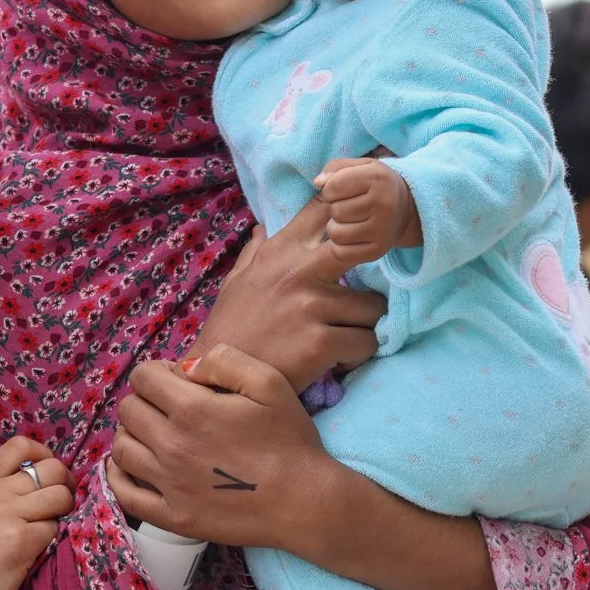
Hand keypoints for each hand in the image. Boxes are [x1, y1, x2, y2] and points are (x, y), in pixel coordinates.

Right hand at [0, 438, 74, 589]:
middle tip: (62, 502)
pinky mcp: (23, 540)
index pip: (19, 446)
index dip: (43, 454)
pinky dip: (52, 539)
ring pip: (59, 496)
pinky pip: (54, 528)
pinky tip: (37, 552)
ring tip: (50, 528)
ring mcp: (10, 514)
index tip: (47, 473)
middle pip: (51, 469)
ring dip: (62, 512)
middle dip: (65, 484)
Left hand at [107, 344, 336, 550]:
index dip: (158, 372)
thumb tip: (187, 367)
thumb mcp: (270, 383)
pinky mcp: (172, 516)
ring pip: (121, 448)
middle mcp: (171, 445)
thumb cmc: (290, 441)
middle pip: (128, 410)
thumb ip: (224, 361)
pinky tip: (131, 467)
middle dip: (145, 400)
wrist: (305, 503)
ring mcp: (167, 484)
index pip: (143, 378)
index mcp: (191, 409)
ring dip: (132, 434)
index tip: (178, 382)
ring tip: (155, 435)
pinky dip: (119, 476)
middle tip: (170, 408)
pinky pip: (125, 495)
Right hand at [190, 211, 383, 393]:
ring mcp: (311, 306)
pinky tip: (336, 362)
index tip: (352, 238)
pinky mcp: (320, 343)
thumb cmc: (230, 329)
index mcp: (280, 251)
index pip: (325, 209)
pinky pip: (366, 343)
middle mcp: (297, 272)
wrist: (216, 379)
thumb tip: (262, 227)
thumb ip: (255, 253)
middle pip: (364, 248)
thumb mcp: (236, 283)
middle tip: (362, 292)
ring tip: (341, 338)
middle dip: (371, 272)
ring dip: (362, 326)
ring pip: (373, 308)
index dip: (349, 218)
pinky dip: (355, 356)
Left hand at [313, 158, 419, 266]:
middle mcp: (384, 205)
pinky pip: (342, 253)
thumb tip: (318, 182)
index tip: (338, 191)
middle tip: (348, 207)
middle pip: (336, 211)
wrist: (405, 209)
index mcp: (378, 179)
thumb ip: (336, 167)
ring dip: (336, 227)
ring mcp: (383, 230)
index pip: (334, 186)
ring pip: (336, 233)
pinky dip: (340, 246)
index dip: (329, 189)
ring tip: (348, 221)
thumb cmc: (374, 185)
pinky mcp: (378, 251)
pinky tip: (351, 236)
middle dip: (335, 208)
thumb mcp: (360, 167)